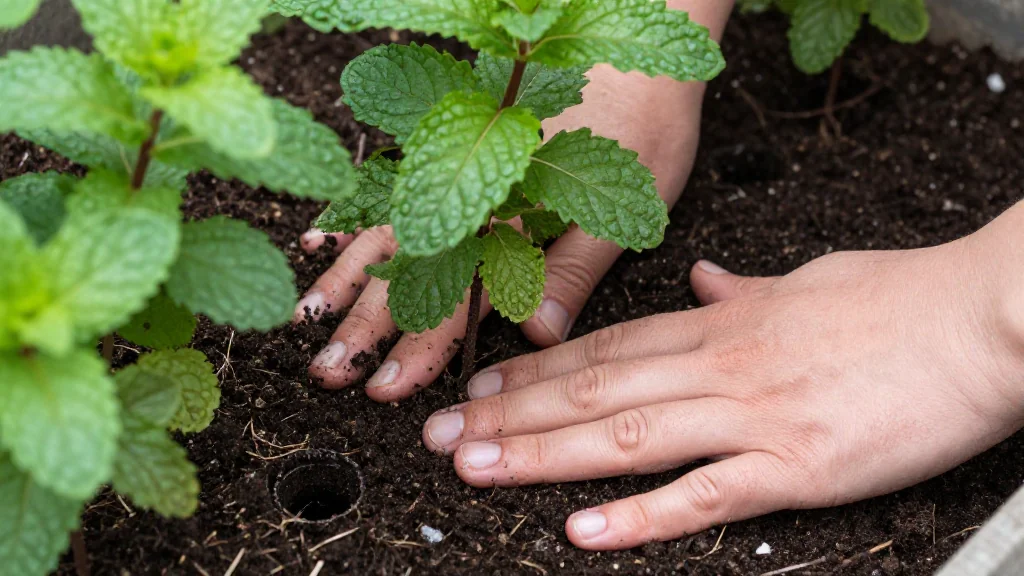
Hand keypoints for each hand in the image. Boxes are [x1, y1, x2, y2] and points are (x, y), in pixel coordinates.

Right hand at [294, 60, 712, 401]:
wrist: (636, 35)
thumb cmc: (645, 120)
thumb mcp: (626, 200)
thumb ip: (575, 265)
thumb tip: (534, 333)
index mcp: (514, 216)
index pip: (457, 295)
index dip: (420, 346)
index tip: (385, 388)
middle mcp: (469, 192)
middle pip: (408, 267)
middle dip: (366, 325)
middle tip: (325, 371)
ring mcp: (450, 163)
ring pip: (386, 229)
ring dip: (347, 277)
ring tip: (308, 316)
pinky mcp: (445, 141)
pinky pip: (387, 184)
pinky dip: (355, 213)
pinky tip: (322, 236)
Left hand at [422, 204, 1023, 549]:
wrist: (985, 319)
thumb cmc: (903, 299)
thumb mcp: (811, 278)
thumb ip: (747, 290)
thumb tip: (702, 285)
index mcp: (723, 323)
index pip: (606, 345)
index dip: (535, 365)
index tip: (481, 380)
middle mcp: (721, 365)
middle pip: (592, 388)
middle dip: (508, 412)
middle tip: (441, 430)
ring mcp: (753, 415)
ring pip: (624, 435)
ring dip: (541, 453)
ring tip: (473, 466)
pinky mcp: (797, 465)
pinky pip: (704, 495)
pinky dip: (640, 516)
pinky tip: (582, 530)